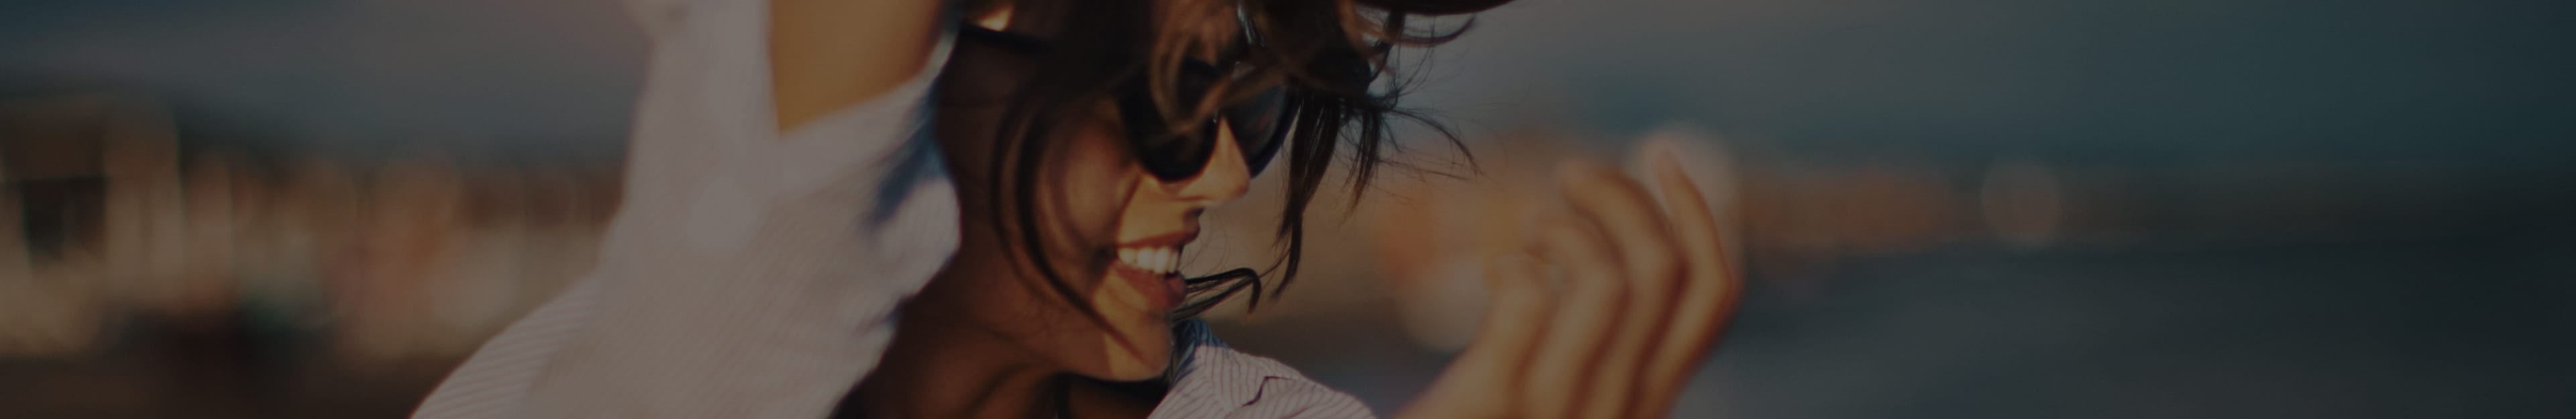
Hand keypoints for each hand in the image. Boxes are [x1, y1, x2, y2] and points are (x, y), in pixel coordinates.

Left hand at [1399, 152, 1743, 418]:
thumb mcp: (1579, 406)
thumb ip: (1607, 352)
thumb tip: (1622, 261)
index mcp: (1650, 402)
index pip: (1713, 295)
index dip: (1698, 213)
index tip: (1658, 158)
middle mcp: (1622, 407)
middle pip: (1663, 270)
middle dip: (1623, 197)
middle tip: (1570, 176)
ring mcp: (1561, 409)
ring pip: (1610, 278)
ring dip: (1568, 225)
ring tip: (1529, 228)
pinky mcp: (1495, 402)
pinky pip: (1529, 299)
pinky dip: (1517, 264)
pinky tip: (1499, 271)